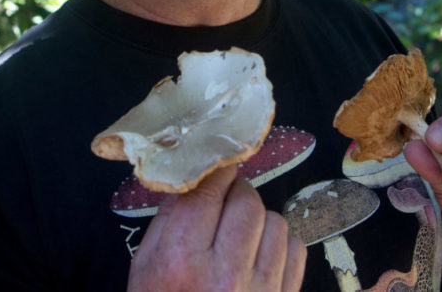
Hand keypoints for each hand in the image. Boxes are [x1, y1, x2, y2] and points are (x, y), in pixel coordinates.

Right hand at [127, 165, 305, 291]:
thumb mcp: (145, 267)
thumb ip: (169, 218)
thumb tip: (194, 175)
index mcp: (181, 262)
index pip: (208, 191)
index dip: (215, 170)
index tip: (216, 165)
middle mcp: (225, 275)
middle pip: (247, 200)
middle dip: (236, 194)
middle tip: (224, 202)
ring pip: (276, 220)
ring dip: (258, 220)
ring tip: (239, 235)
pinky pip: (296, 249)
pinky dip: (279, 244)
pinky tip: (259, 255)